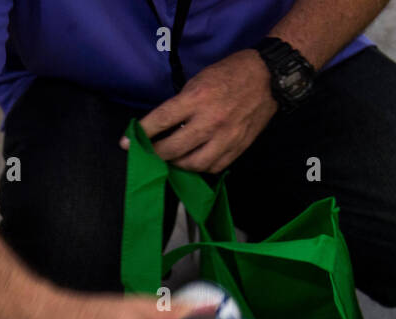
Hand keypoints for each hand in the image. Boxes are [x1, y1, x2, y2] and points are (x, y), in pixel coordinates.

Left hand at [126, 49, 277, 172]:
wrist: (269, 78)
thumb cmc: (230, 74)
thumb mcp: (199, 80)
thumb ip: (181, 104)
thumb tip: (163, 126)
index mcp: (197, 98)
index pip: (161, 120)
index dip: (141, 134)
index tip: (126, 142)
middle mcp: (210, 121)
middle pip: (173, 148)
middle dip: (155, 154)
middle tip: (148, 155)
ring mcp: (225, 138)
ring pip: (192, 164)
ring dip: (176, 165)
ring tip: (170, 160)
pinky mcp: (237, 148)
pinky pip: (213, 168)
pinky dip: (199, 168)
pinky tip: (193, 162)